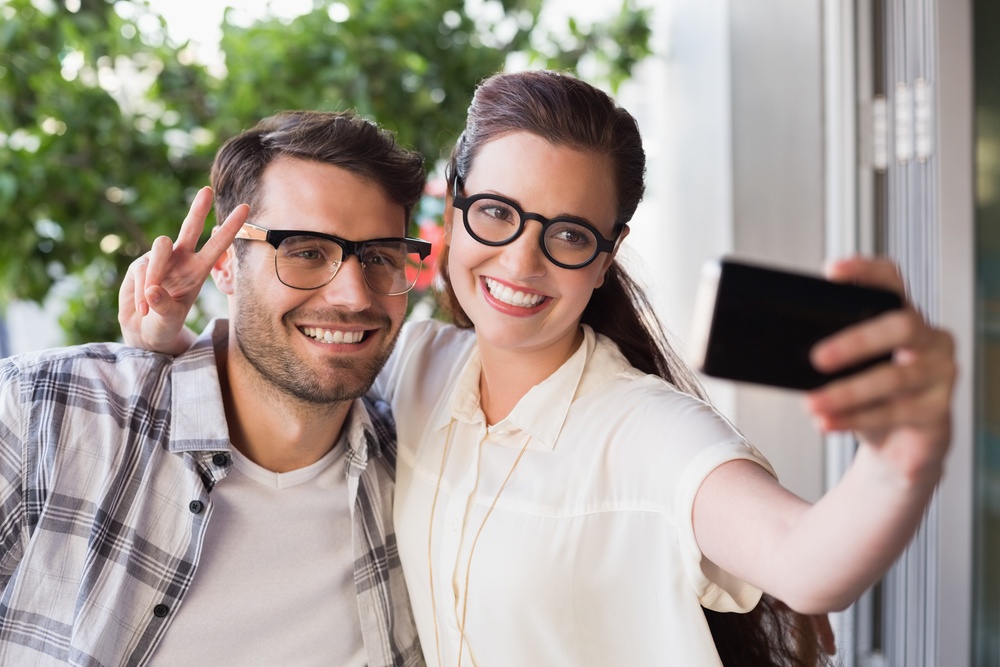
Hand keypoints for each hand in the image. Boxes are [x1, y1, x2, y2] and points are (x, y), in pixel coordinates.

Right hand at [117, 187, 247, 353]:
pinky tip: (144, 308)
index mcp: (198, 270)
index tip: (245, 207)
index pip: (218, 245)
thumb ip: (164, 306)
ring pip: (160, 248)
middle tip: (208, 190)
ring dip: (156, 274)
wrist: (143, 330)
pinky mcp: (140, 264)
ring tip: (152, 305)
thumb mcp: (170, 321)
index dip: (230, 227)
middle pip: (190, 228)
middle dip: (198, 209)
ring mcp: (160, 259)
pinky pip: (141, 271)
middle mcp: (181, 259)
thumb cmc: (165, 324)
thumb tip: (153, 289)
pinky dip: (141, 292)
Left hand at [805, 257, 955, 484]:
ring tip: (813, 403)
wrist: (900, 443)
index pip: (891, 282)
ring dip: (847, 392)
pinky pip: (894, 412)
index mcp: (904, 318)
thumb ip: (831, 353)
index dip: (866, 271)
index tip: (831, 272)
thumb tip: (780, 349)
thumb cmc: (873, 397)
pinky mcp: (938, 410)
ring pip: (894, 377)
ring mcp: (940, 374)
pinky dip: (854, 418)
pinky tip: (828, 422)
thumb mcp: (851, 370)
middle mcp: (929, 340)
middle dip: (856, 341)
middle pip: (900, 326)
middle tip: (817, 358)